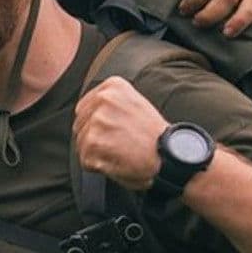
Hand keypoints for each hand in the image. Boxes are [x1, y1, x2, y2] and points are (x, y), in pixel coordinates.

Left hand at [73, 76, 167, 190]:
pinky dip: (98, 166)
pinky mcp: (93, 142)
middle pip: (80, 124)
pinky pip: (85, 159)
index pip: (84, 107)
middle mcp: (103, 99)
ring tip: (121, 152)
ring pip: (81, 143)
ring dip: (97, 153)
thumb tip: (88, 112)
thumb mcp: (135, 104)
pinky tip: (118, 161)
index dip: (96, 125)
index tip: (113, 132)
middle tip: (119, 143)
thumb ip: (110, 103)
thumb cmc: (155, 135)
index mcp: (113, 86)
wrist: (171, 156)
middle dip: (94, 138)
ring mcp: (97, 120)